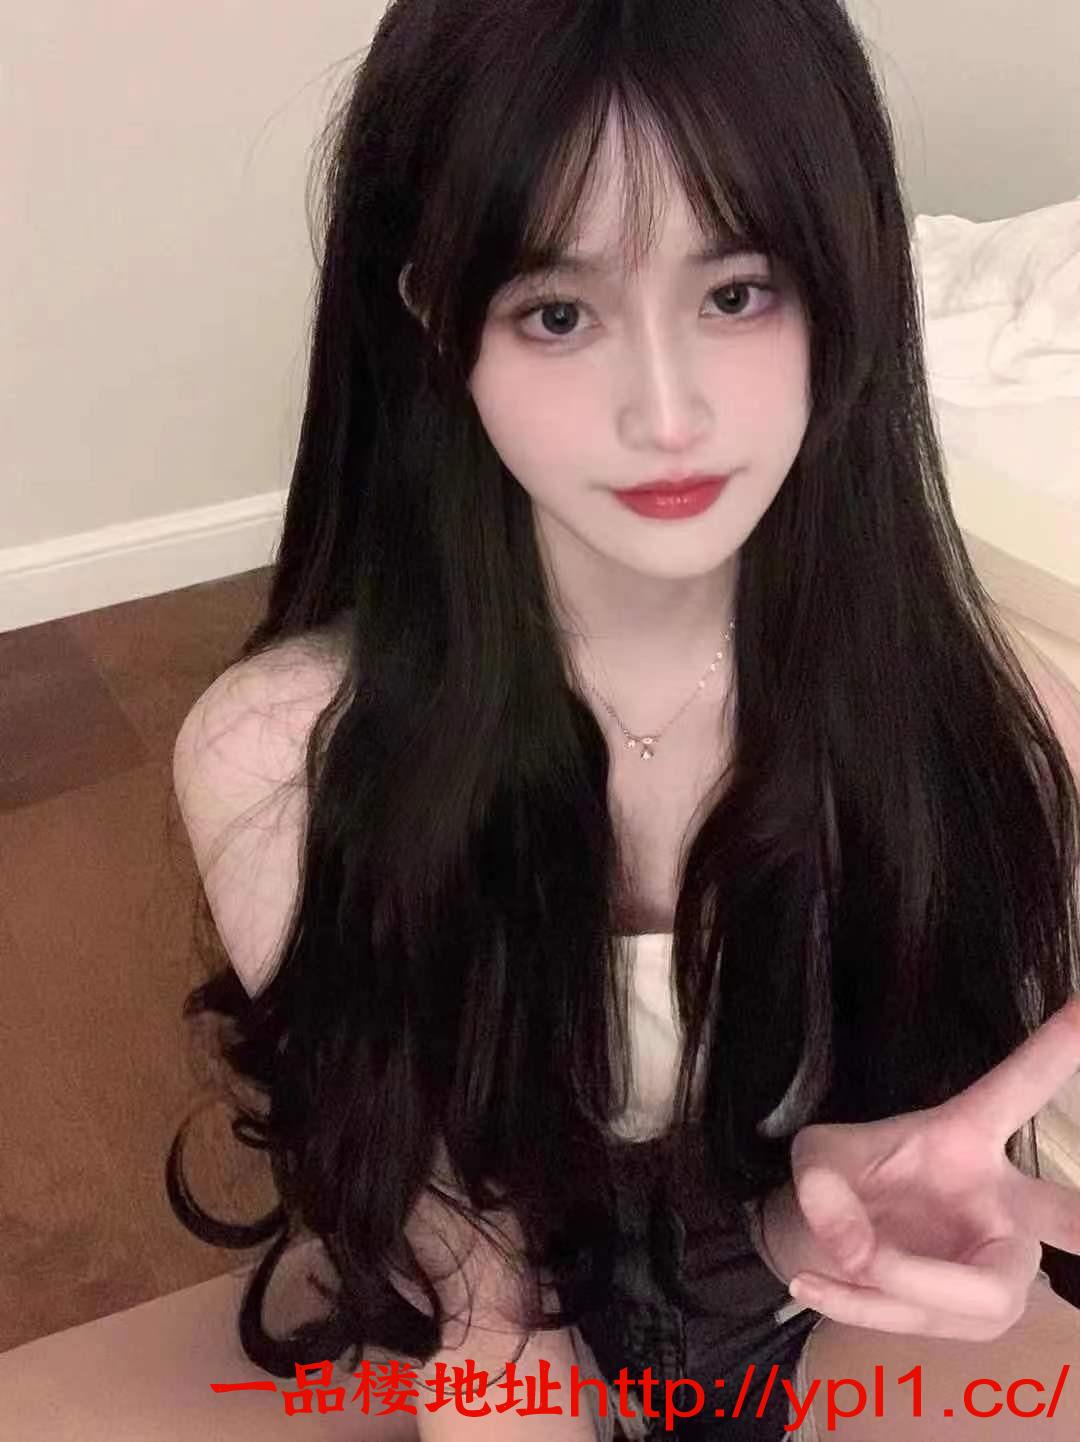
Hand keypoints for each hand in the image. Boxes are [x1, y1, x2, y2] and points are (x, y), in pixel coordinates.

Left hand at [783, 996, 1079, 1339]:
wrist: (821, 1244)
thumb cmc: (840, 1184)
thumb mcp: (814, 1162)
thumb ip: (825, 1189)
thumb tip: (860, 1249)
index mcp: (964, 1138)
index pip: (1015, 1091)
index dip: (1055, 1050)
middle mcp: (997, 1202)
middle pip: (1063, 1216)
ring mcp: (993, 1265)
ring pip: (979, 1291)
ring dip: (902, 1279)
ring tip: (837, 1256)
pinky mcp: (974, 1316)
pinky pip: (926, 1319)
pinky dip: (862, 1303)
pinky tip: (811, 1283)